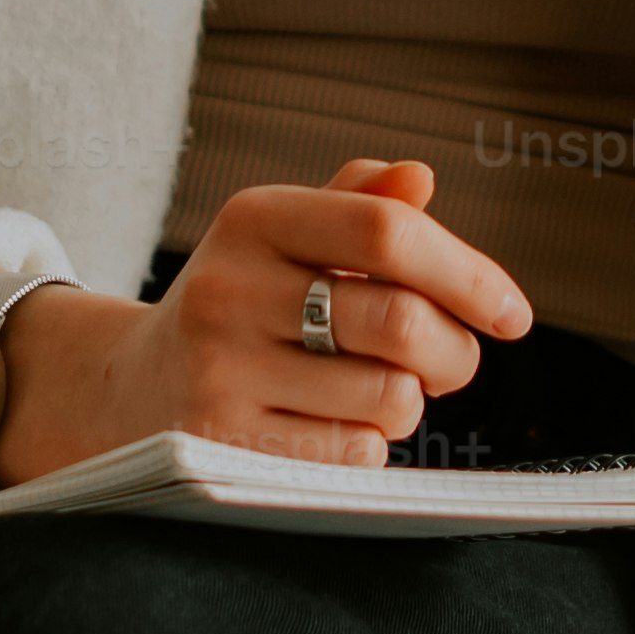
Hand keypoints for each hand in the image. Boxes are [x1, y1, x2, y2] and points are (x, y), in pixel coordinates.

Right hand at [0, 159, 532, 478]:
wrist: (122, 392)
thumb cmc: (235, 307)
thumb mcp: (279, 240)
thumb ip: (356, 206)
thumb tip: (421, 177)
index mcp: (255, 218)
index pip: (387, 232)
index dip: (469, 273)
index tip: (513, 314)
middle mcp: (231, 289)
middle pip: (403, 323)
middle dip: (456, 353)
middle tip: (452, 363)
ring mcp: (222, 373)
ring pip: (389, 398)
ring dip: (406, 403)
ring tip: (370, 391)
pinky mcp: (222, 447)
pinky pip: (353, 456)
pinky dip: (366, 446)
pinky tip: (327, 427)